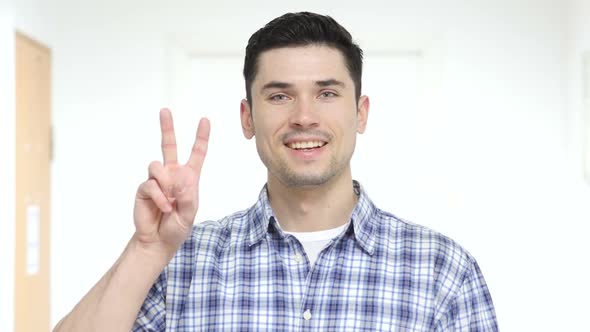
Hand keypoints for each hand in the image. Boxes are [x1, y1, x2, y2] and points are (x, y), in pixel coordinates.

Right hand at [133, 109, 209, 253]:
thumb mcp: (190, 213)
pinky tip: (163, 207)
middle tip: (165, 111)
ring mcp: (157, 180)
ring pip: (157, 165)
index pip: (196, 154)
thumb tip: (178, 180)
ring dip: (166, 184)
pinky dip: (159, 197)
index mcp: (188, 178)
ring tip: (170, 201)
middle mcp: (172, 175)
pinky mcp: (144, 188)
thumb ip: (187, 196)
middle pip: (168, 146)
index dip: (200, 137)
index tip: (204, 120)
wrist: (158, 241)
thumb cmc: (177, 227)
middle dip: (167, 128)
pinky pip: (151, 184)